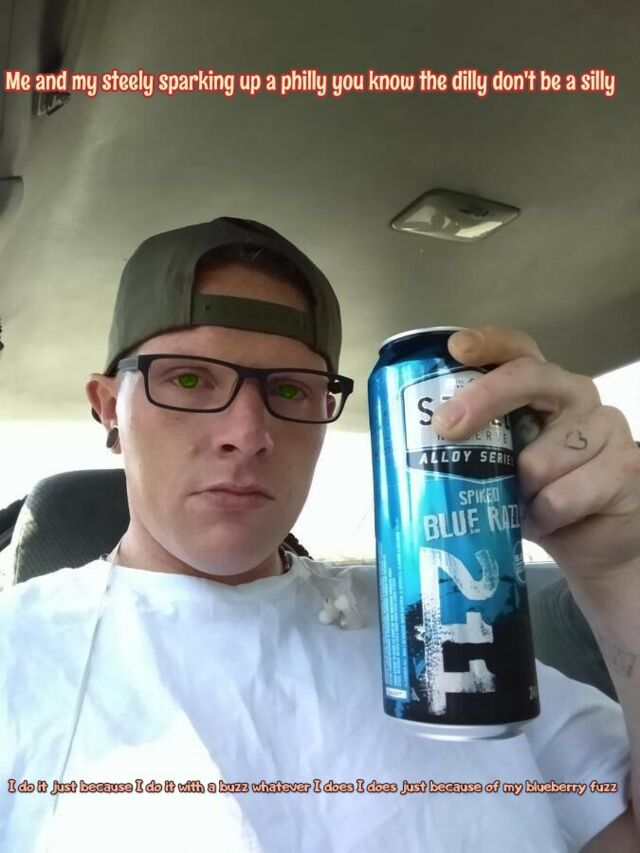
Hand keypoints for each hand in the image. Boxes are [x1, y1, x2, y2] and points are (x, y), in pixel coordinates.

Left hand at [432, 326, 639, 593]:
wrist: (596, 541)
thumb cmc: (540, 498)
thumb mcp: (498, 468)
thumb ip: (473, 448)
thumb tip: (413, 448)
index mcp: (541, 388)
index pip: (518, 348)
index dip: (487, 343)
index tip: (456, 350)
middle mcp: (575, 395)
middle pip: (528, 378)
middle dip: (481, 401)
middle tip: (447, 429)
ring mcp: (606, 426)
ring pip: (539, 458)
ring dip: (520, 493)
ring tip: (526, 504)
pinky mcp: (627, 464)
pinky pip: (562, 495)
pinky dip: (545, 517)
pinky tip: (552, 520)